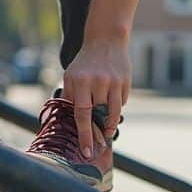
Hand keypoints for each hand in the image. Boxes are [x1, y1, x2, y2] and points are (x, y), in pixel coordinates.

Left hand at [61, 37, 130, 159]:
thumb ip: (69, 97)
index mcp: (80, 81)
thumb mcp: (71, 76)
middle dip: (98, 133)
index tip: (87, 151)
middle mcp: (97, 81)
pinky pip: (122, 103)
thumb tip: (66, 120)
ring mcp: (113, 81)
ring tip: (107, 133)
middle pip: (99, 116)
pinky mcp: (125, 81)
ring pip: (114, 113)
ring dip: (110, 125)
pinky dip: (117, 108)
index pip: (82, 114)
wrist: (106, 40)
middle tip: (99, 146)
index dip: (85, 135)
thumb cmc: (85, 63)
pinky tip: (112, 107)